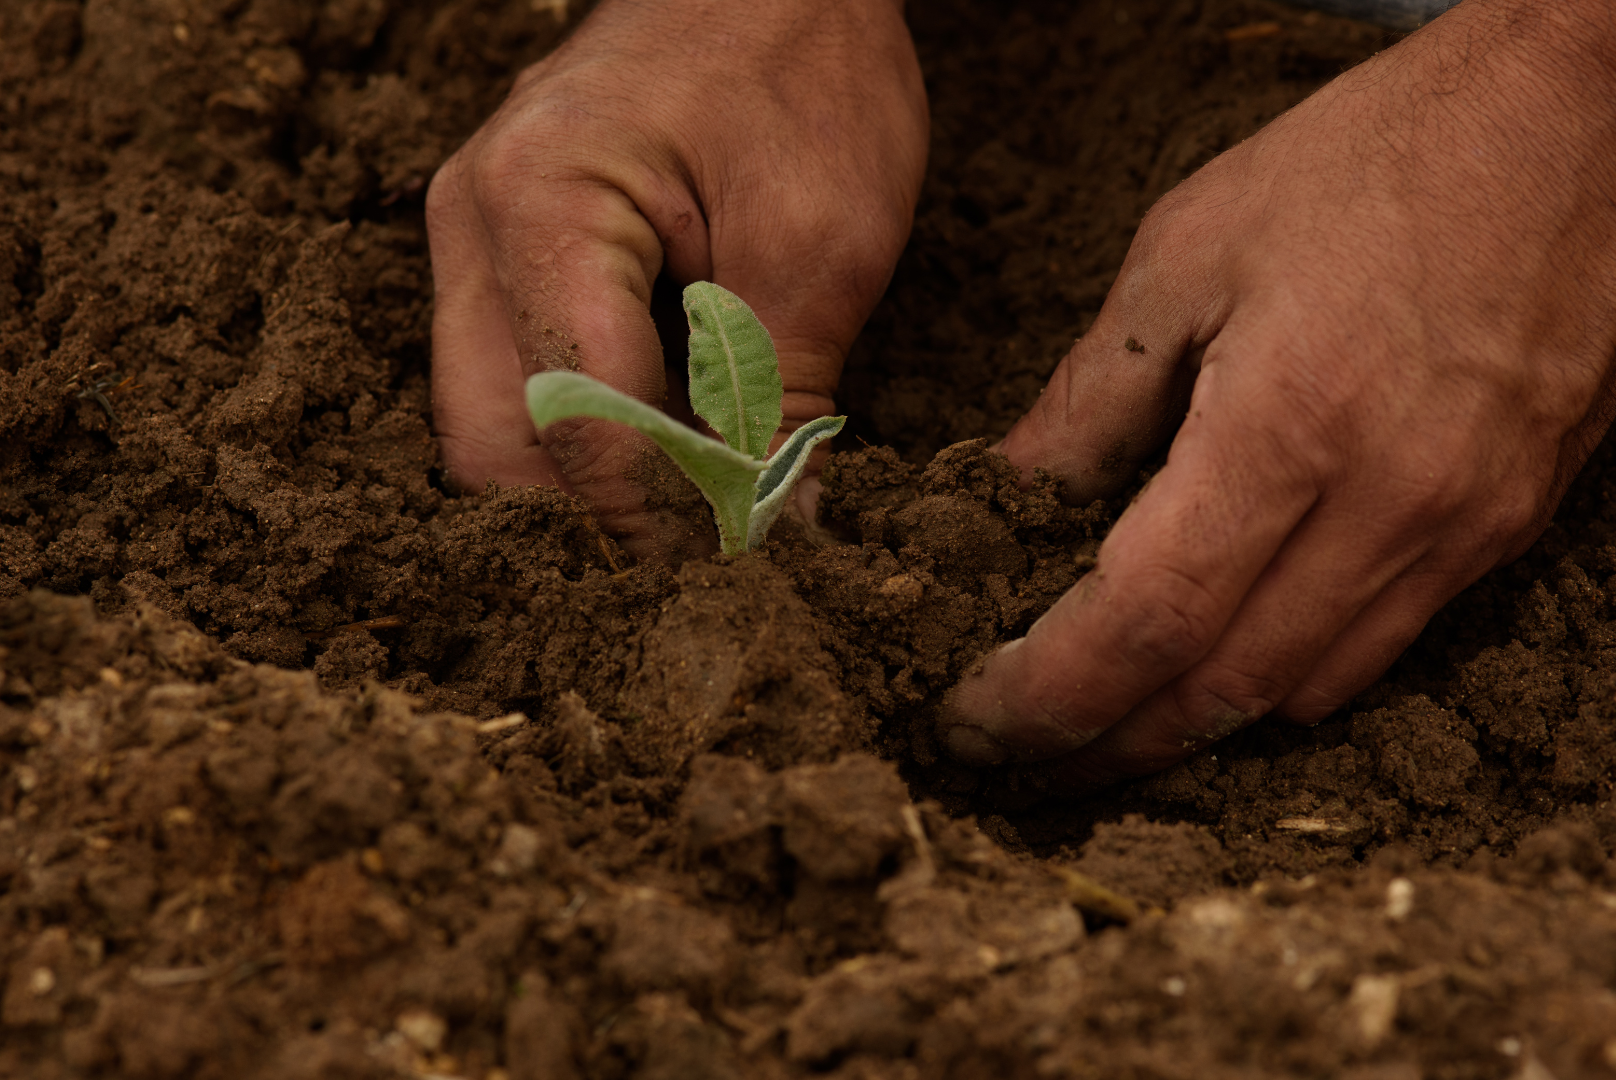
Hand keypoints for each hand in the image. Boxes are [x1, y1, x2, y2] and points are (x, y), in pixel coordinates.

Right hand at [427, 0, 925, 559]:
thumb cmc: (802, 68)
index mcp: (543, 210)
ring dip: (583, 491)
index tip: (725, 589)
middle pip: (491, 446)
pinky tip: (665, 460)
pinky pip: (515, 376)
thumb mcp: (821, 246)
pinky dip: (584, 438)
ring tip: (687, 530)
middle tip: (692, 580)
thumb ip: (781, 404)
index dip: (653, 527)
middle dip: (588, 529)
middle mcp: (473, 226)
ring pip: (492, 424)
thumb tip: (772, 534)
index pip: (578, 425)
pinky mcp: (503, 248)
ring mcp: (473, 235)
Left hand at [940, 0, 1615, 781]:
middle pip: (1219, 691)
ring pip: (1302, 694)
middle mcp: (1388, 503)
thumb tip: (1004, 498)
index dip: (1047, 694)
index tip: (972, 721)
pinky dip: (1281, 681)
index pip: (1145, 622)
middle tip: (1018, 754)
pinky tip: (1218, 657)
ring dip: (1190, 728)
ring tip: (1100, 717)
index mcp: (1287, 425)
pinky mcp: (1506, 529)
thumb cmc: (1367, 164)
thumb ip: (1091, 400)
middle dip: (1103, 744)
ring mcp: (1462, 528)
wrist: (1574, 121)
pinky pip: (1379, 651)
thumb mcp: (1186, 255)